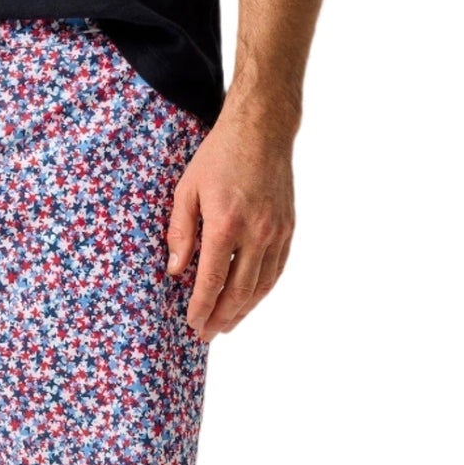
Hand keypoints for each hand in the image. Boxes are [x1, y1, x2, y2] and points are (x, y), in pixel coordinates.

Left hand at [166, 114, 296, 341]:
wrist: (262, 130)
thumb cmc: (219, 156)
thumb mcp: (187, 190)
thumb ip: (180, 232)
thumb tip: (175, 270)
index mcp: (226, 223)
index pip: (212, 280)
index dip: (201, 307)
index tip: (191, 323)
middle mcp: (256, 232)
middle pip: (239, 291)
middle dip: (221, 317)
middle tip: (206, 335)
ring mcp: (276, 232)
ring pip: (261, 285)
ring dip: (242, 311)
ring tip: (225, 326)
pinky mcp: (288, 228)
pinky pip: (275, 270)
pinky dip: (261, 291)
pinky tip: (247, 302)